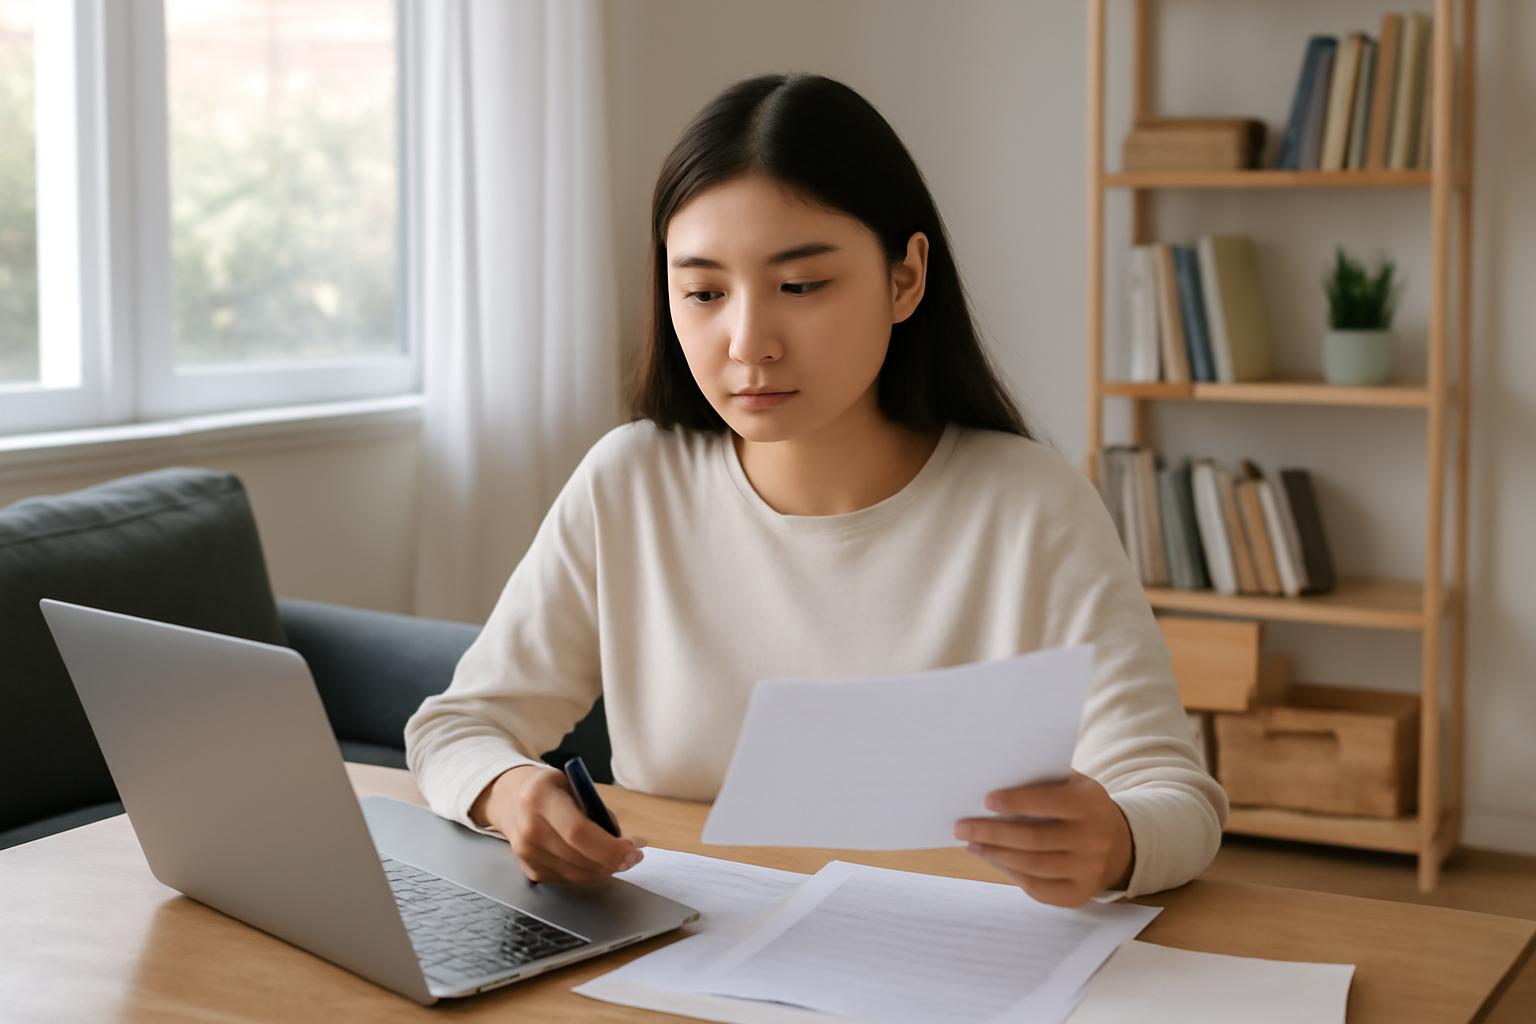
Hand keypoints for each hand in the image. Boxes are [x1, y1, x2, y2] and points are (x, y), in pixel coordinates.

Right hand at [470, 764, 645, 883]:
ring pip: (575, 875)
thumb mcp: (574, 784)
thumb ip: (597, 810)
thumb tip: (625, 842)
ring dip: (603, 870)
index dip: (609, 847)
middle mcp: (529, 828)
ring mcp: (526, 853)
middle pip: (578, 858)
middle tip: (633, 856)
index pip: (578, 831)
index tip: (633, 851)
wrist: (509, 799)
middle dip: (612, 861)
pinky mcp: (529, 870)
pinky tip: (595, 861)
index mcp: (541, 798)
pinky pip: (567, 879)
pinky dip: (587, 873)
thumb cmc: (551, 789)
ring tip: (618, 857)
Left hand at [954, 771, 1133, 906]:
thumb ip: (1041, 781)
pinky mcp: (1080, 894)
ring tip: (971, 843)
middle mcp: (1095, 839)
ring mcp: (1089, 870)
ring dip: (994, 855)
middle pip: (1034, 839)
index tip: (985, 800)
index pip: (1050, 802)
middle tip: (961, 827)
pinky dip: (1009, 873)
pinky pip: (1037, 888)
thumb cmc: (1077, 805)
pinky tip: (991, 859)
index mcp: (1091, 804)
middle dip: (992, 833)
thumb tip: (993, 780)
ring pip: (1032, 865)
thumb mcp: (1070, 784)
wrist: (1115, 843)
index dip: (1017, 801)